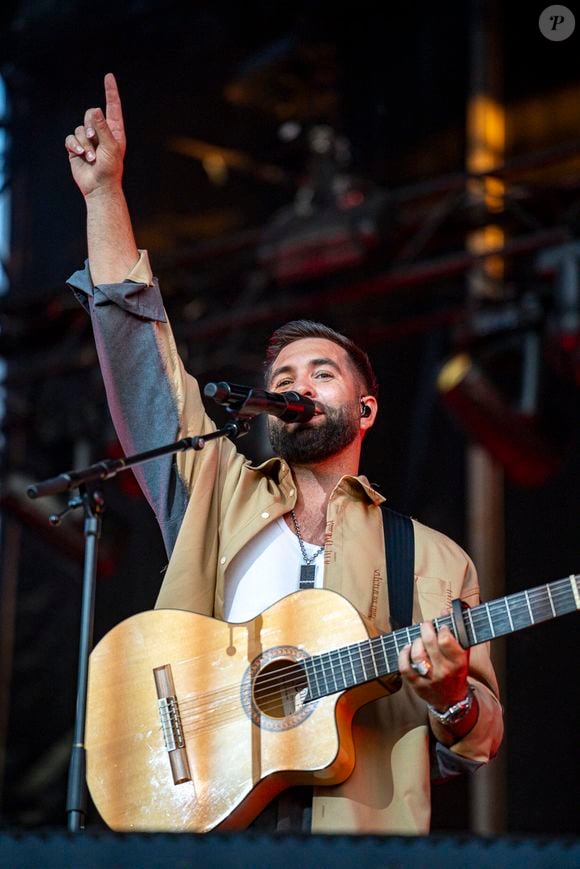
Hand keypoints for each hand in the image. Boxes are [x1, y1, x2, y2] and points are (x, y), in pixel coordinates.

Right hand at [65, 73, 125, 198]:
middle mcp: (101, 133)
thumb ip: (102, 128)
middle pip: (90, 114)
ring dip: (84, 144)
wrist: (99, 187)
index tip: (109, 76)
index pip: (112, 106)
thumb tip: (95, 110)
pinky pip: (70, 138)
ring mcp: (88, 140)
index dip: (110, 91)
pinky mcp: (76, 148)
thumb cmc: (110, 169)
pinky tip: (80, 156)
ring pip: (79, 129)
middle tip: (95, 141)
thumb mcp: (110, 147)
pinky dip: (75, 146)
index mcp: (114, 131)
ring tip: (92, 158)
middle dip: (91, 126)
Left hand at [398, 617, 469, 711]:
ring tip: (419, 639)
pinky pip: (405, 668)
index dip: (441, 628)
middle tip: (426, 625)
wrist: (452, 701)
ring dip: (416, 642)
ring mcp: (430, 679)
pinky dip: (403, 655)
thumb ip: (456, 632)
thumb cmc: (457, 673)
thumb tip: (445, 610)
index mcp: (458, 663)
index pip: (446, 640)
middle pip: (429, 643)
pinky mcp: (417, 685)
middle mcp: (444, 671)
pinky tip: (407, 648)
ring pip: (417, 654)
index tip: (441, 626)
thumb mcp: (463, 654)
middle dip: (426, 629)